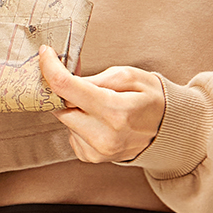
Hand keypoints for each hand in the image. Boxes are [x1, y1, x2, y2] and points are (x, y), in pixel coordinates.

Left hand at [39, 45, 165, 165]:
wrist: (165, 131)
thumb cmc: (150, 99)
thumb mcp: (128, 76)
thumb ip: (95, 77)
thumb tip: (66, 76)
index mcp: (115, 111)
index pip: (67, 88)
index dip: (50, 68)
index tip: (46, 54)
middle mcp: (104, 136)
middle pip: (61, 106)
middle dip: (65, 90)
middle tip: (78, 79)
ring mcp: (98, 151)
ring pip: (65, 121)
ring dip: (73, 107)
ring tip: (95, 102)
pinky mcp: (91, 158)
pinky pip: (71, 134)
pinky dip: (78, 123)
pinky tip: (96, 120)